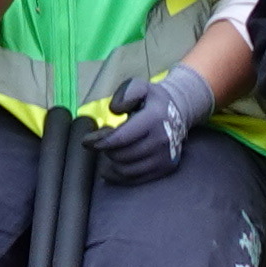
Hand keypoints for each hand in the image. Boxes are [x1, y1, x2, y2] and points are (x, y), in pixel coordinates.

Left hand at [91, 61, 215, 183]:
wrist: (179, 111)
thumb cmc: (152, 100)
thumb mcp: (139, 87)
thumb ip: (125, 94)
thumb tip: (115, 111)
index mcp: (154, 119)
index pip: (122, 138)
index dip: (101, 142)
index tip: (86, 142)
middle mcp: (161, 140)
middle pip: (122, 155)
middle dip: (106, 150)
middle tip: (100, 142)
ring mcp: (165, 157)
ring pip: (127, 170)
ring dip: (112, 162)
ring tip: (110, 150)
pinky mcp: (166, 168)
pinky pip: (136, 179)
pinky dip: (119, 177)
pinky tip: (109, 170)